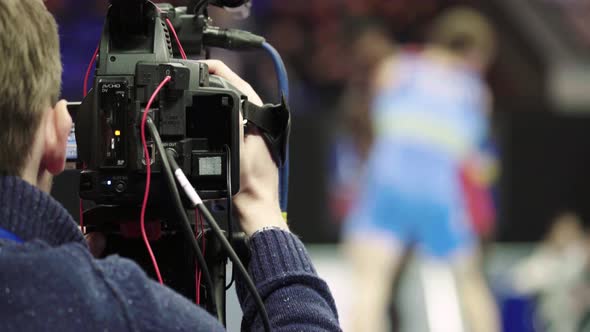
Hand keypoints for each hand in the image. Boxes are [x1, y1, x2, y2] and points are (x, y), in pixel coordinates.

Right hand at [201, 60, 287, 235]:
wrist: (254, 208)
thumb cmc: (249, 186)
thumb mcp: (239, 153)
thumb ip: (234, 127)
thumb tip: (230, 102)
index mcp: (259, 122)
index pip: (241, 86)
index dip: (222, 73)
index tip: (205, 65)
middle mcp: (259, 124)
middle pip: (238, 92)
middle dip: (218, 80)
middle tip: (197, 72)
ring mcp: (253, 134)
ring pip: (234, 106)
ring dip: (219, 94)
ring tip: (200, 85)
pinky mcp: (247, 145)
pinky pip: (231, 120)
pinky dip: (219, 113)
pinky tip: (207, 113)